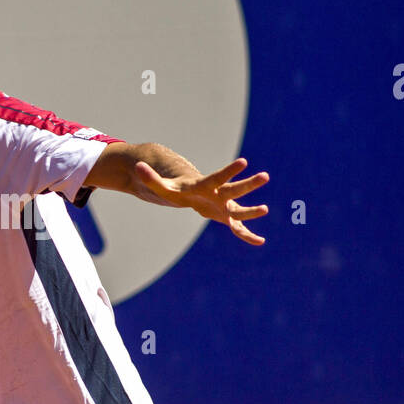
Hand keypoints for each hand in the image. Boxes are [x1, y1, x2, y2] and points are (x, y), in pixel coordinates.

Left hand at [133, 157, 269, 244]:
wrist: (189, 194)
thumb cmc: (176, 188)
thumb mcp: (162, 186)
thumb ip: (151, 177)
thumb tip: (137, 166)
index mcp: (206, 185)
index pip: (219, 177)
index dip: (230, 170)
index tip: (244, 161)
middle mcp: (219, 194)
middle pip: (235, 189)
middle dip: (249, 184)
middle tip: (265, 176)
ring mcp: (224, 206)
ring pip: (239, 209)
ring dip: (251, 211)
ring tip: (265, 209)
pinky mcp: (225, 217)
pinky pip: (238, 228)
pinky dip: (247, 235)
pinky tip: (259, 242)